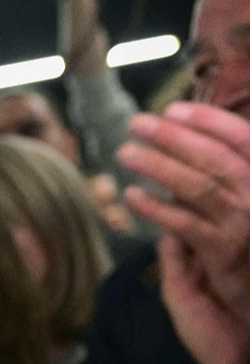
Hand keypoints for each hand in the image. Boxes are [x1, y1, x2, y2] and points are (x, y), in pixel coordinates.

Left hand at [118, 104, 249, 363]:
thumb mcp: (243, 217)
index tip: (174, 109)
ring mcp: (247, 225)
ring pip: (199, 187)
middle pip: (216, 158)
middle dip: (176, 137)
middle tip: (139, 123)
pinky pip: (186, 225)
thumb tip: (183, 168)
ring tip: (126, 153)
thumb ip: (220, 192)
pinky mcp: (227, 254)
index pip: (244, 140)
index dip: (209, 122)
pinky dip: (158, 208)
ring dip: (159, 166)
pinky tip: (132, 196)